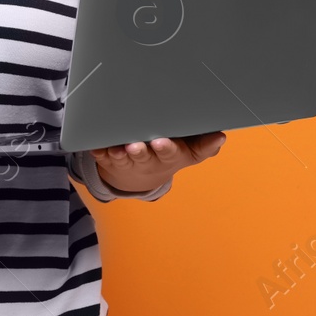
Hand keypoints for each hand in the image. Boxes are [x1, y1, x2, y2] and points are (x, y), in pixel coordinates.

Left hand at [90, 131, 226, 193]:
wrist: (140, 178)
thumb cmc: (167, 156)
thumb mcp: (188, 153)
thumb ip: (204, 146)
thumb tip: (221, 137)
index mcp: (167, 156)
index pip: (169, 153)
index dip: (165, 148)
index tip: (162, 142)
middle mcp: (146, 159)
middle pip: (143, 155)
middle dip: (140, 150)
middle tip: (136, 145)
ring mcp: (127, 160)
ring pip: (122, 157)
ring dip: (119, 153)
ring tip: (118, 147)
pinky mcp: (109, 158)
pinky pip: (102, 156)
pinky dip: (98, 151)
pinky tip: (95, 146)